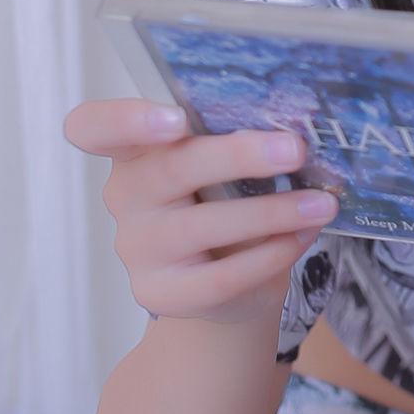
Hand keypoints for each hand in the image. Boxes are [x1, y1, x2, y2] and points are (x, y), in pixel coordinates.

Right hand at [65, 98, 338, 329]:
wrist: (224, 281)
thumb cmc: (223, 201)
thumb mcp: (223, 166)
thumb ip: (234, 139)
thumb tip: (292, 127)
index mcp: (133, 149)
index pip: (93, 127)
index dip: (126, 119)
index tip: (175, 118)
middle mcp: (125, 196)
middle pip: (169, 170)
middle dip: (237, 156)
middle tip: (294, 150)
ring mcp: (137, 248)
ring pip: (201, 226)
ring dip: (271, 212)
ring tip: (320, 204)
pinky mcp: (161, 294)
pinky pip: (220, 276)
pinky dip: (269, 255)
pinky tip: (302, 238)